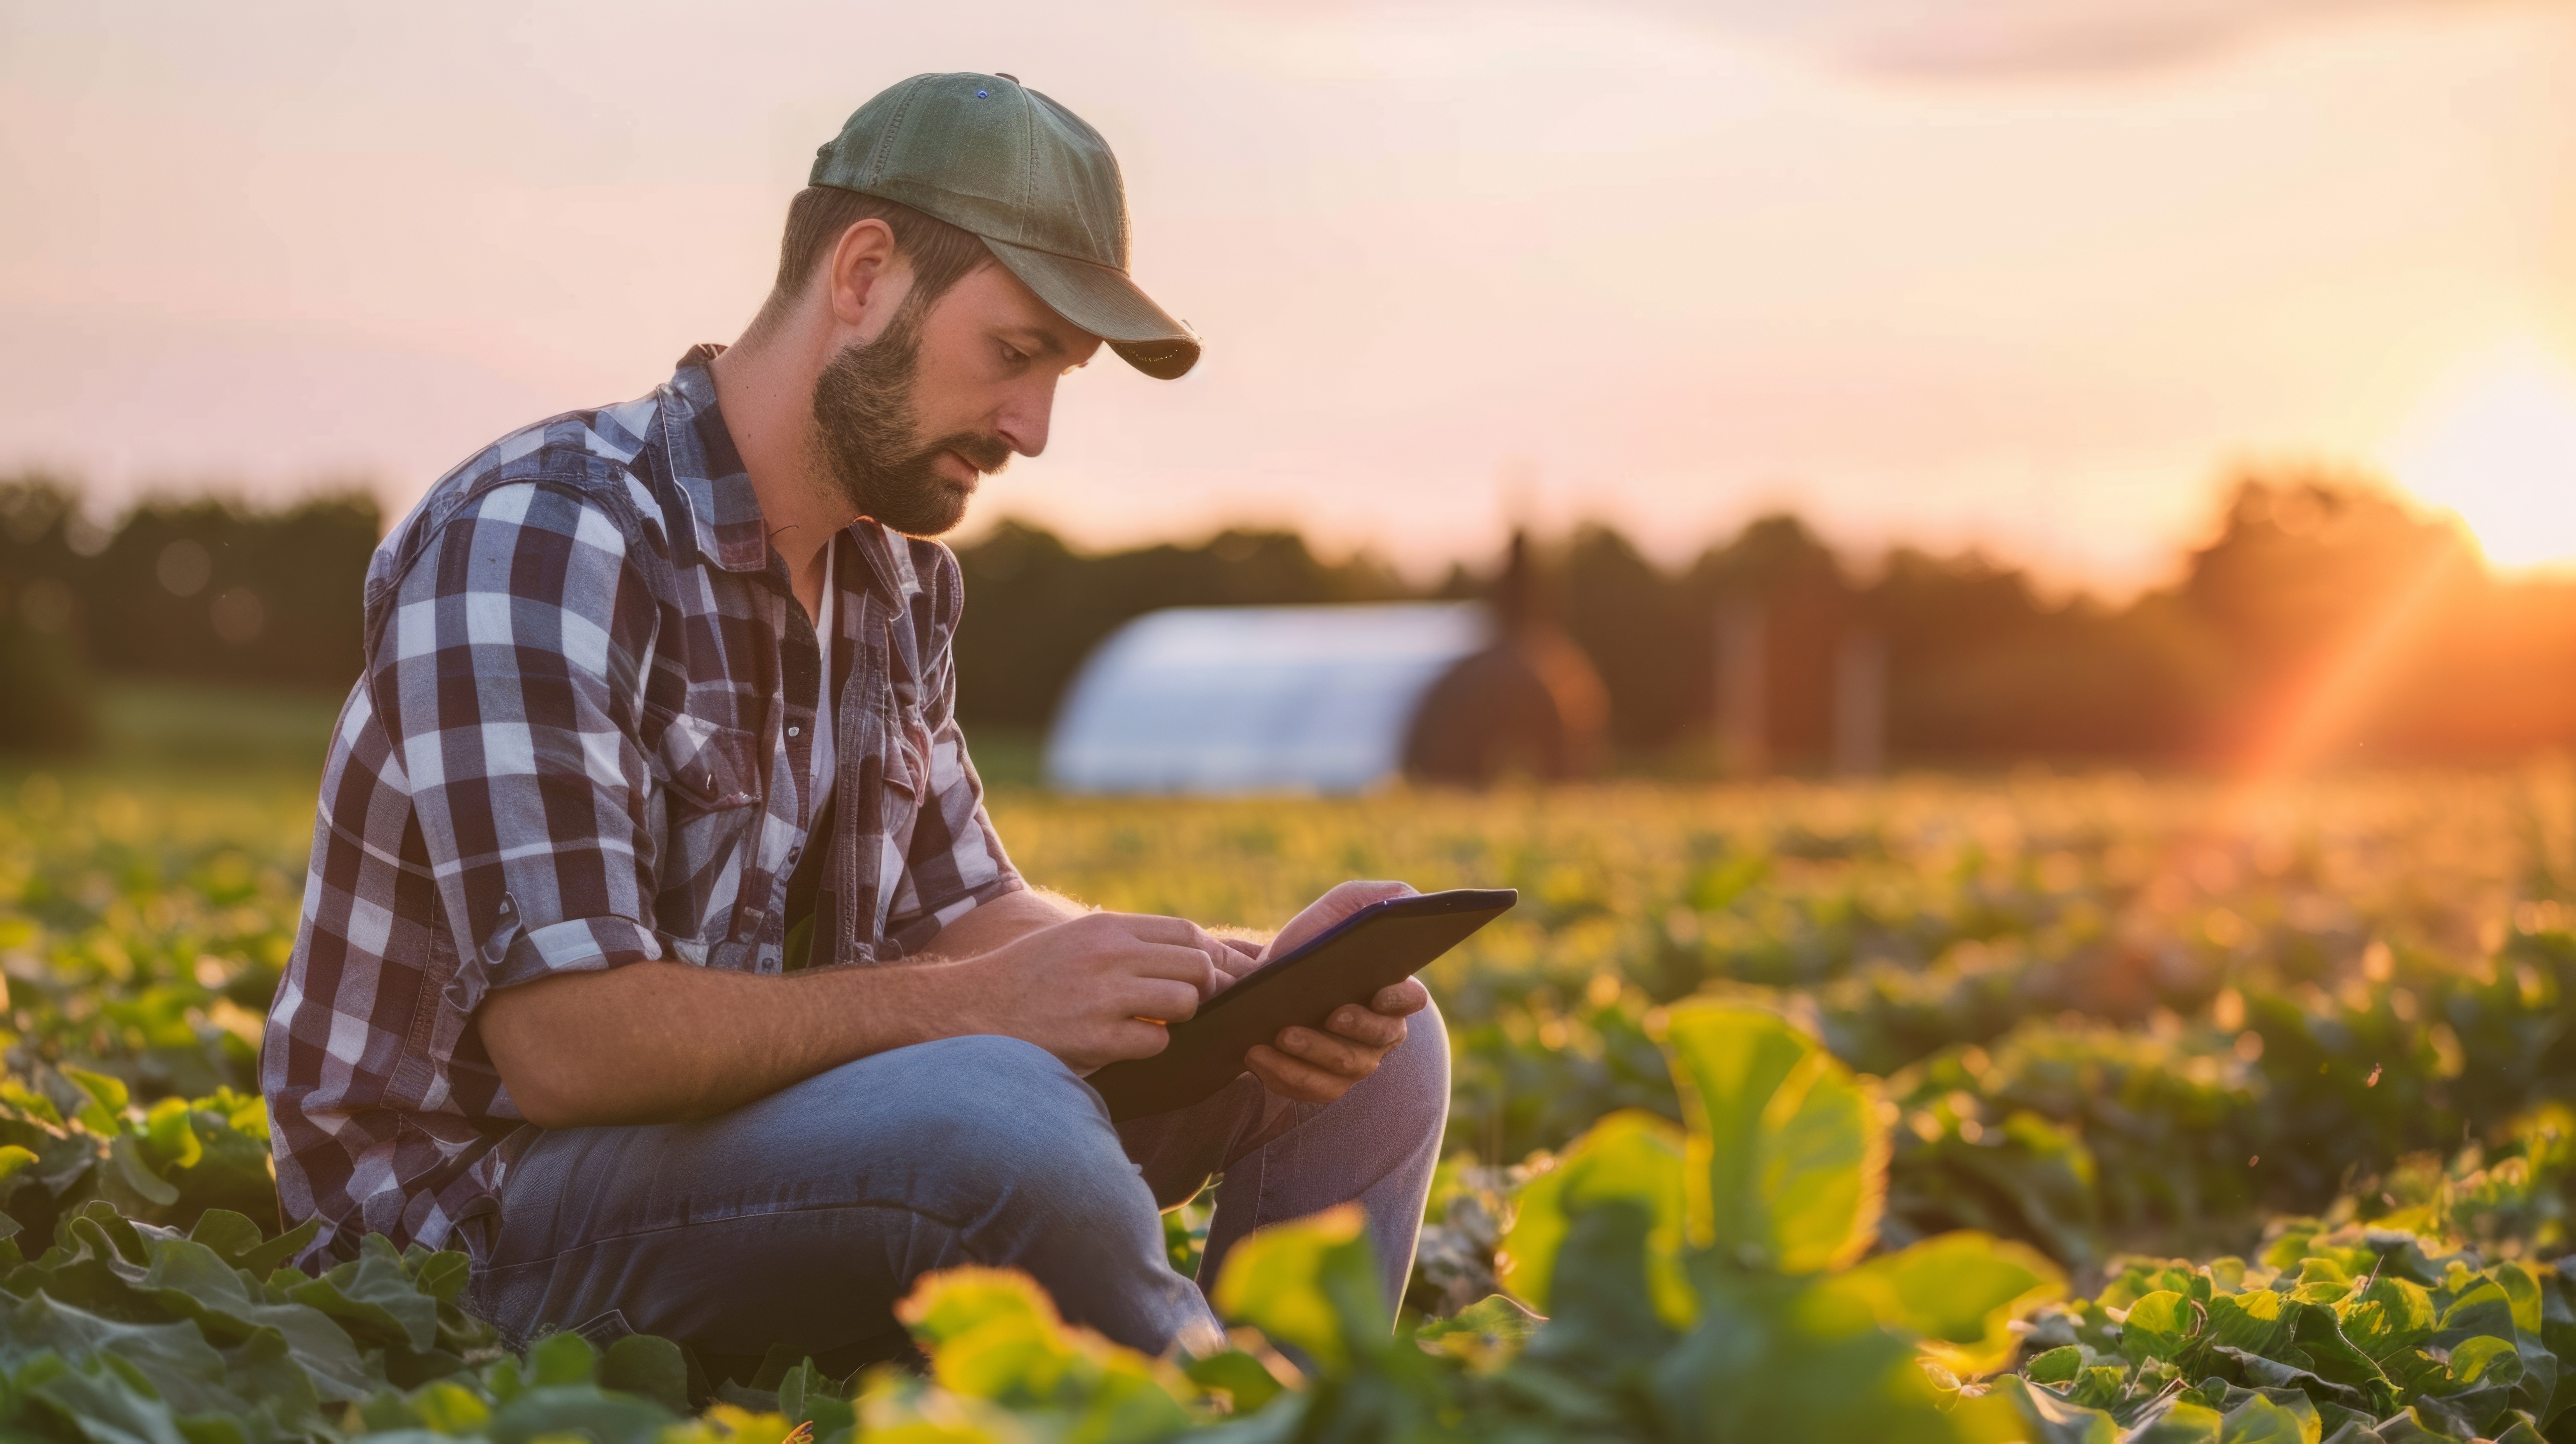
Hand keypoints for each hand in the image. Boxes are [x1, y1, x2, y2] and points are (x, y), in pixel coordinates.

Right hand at [958, 911, 1233, 1072]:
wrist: (967, 1011)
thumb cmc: (1025, 977)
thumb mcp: (1073, 940)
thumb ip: (1124, 942)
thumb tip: (1188, 955)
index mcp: (1106, 927)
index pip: (1186, 932)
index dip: (1213, 954)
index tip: (1227, 973)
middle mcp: (1109, 955)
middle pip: (1196, 965)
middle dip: (1204, 988)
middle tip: (1190, 1006)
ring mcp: (1104, 996)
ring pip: (1185, 1002)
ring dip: (1179, 1018)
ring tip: (1153, 1023)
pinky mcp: (1096, 1038)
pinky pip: (1157, 1043)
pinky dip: (1151, 1048)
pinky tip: (1125, 1045)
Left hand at [1244, 880, 1428, 1103]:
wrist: (1271, 978)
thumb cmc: (1315, 938)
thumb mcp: (1345, 906)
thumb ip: (1383, 898)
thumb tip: (1411, 903)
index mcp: (1393, 992)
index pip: (1411, 1000)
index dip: (1398, 999)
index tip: (1376, 993)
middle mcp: (1381, 1033)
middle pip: (1376, 1040)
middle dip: (1347, 1030)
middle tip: (1321, 1017)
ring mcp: (1354, 1062)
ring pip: (1343, 1069)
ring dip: (1309, 1055)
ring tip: (1275, 1036)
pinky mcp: (1323, 1082)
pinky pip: (1311, 1090)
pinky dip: (1284, 1076)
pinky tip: (1256, 1056)